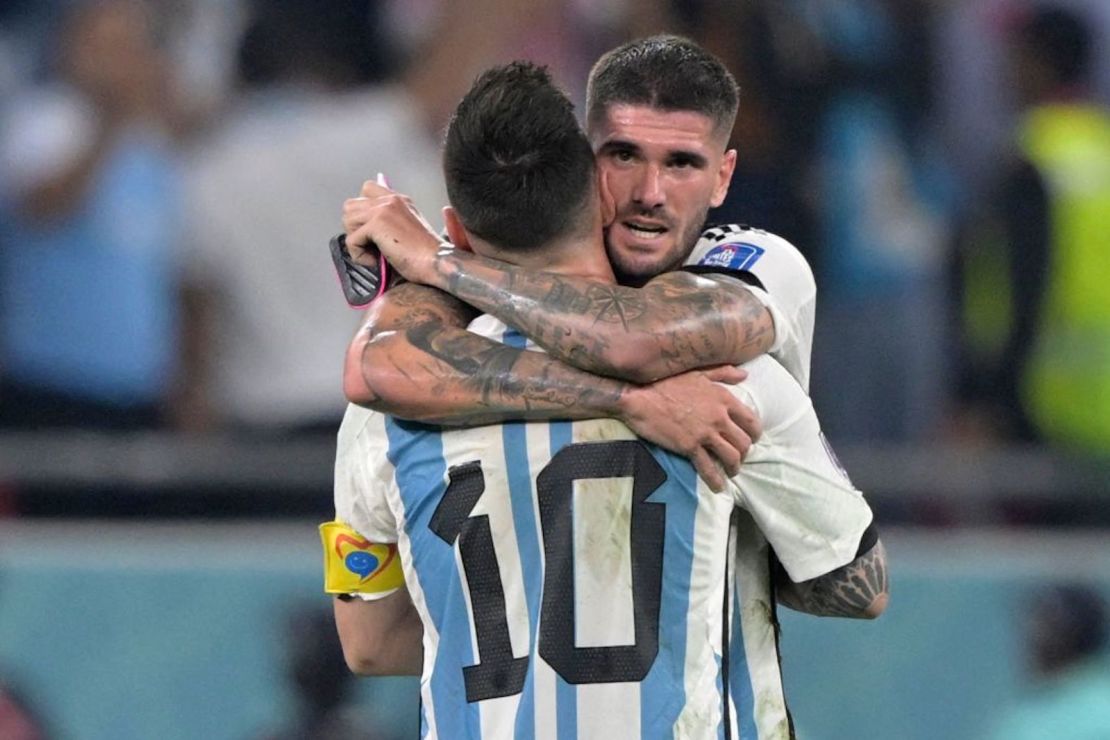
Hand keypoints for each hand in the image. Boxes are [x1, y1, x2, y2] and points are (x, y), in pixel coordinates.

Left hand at [341, 180, 442, 283]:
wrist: (437, 262)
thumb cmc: (426, 255)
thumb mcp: (408, 229)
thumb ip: (391, 221)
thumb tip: (367, 229)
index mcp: (399, 200)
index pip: (367, 189)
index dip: (362, 211)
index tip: (372, 231)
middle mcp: (390, 200)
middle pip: (350, 205)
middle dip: (354, 226)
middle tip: (370, 244)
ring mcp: (383, 210)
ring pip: (347, 220)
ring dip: (355, 240)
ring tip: (373, 252)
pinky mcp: (377, 224)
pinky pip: (351, 240)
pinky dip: (359, 255)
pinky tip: (376, 261)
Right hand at [618, 365, 761, 491]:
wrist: (641, 396)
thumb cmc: (667, 381)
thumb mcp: (699, 372)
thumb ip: (723, 373)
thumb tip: (744, 374)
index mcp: (724, 399)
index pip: (751, 420)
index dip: (754, 433)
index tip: (751, 439)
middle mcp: (719, 417)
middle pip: (744, 442)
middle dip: (744, 453)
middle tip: (738, 457)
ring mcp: (705, 433)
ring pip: (731, 456)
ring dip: (734, 467)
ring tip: (730, 472)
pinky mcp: (689, 447)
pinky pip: (708, 468)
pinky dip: (716, 480)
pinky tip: (717, 487)